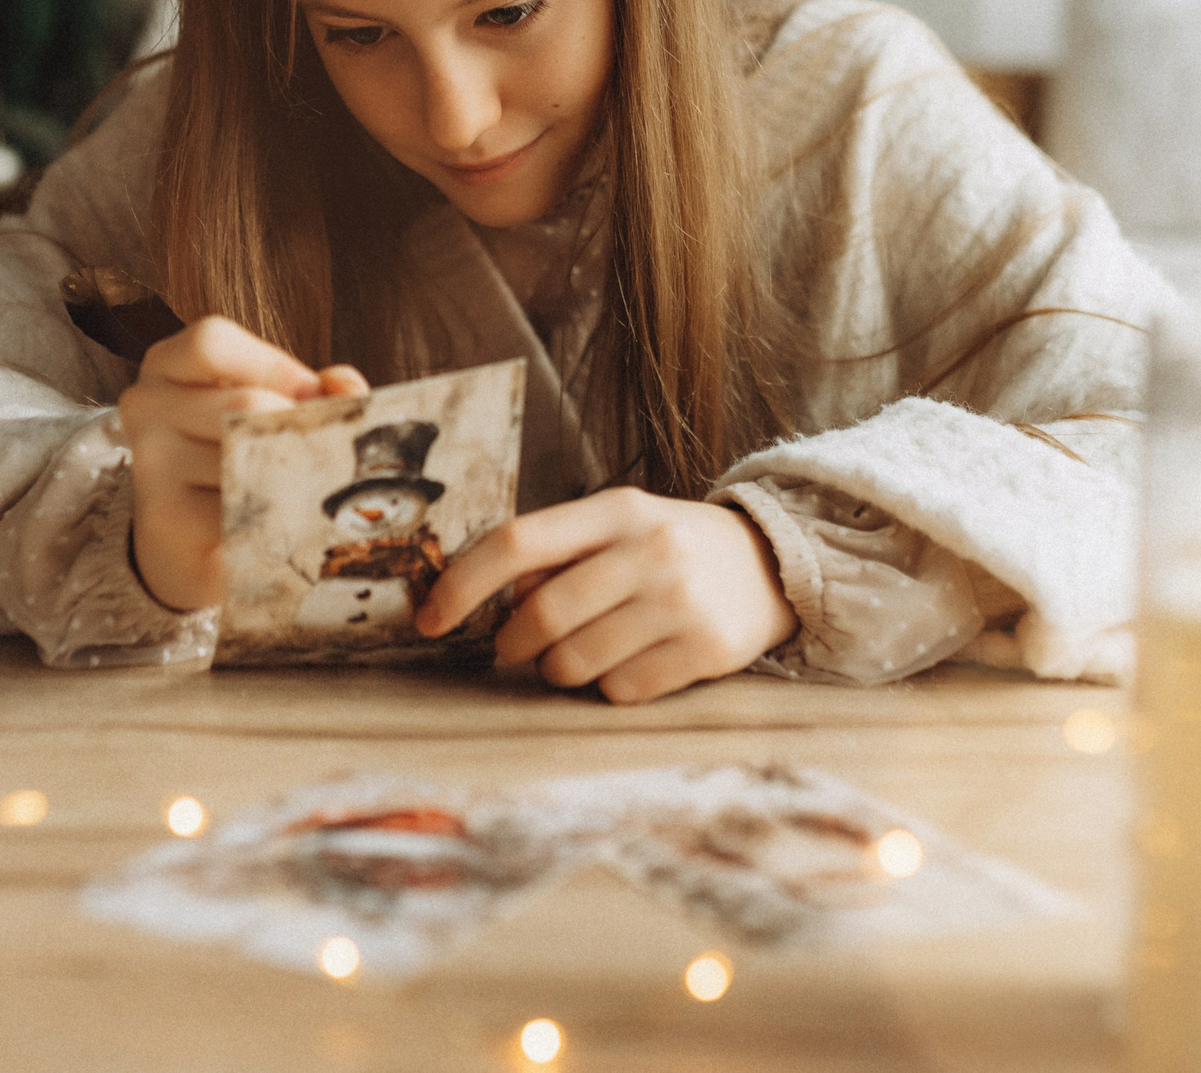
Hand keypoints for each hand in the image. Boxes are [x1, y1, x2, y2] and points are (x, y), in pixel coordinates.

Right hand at [120, 316, 365, 610]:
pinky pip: (240, 511)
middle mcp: (145, 406)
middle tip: (322, 452)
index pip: (212, 343)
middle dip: (297, 429)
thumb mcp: (264, 400)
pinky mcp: (165, 521)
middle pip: (243, 403)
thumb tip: (347, 385)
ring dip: (291, 478)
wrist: (184, 537)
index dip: (275, 366)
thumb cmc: (235, 451)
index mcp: (166, 364)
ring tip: (300, 490)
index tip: (310, 395)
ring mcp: (149, 465)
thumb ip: (309, 388)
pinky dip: (272, 518)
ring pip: (248, 461)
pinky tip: (279, 522)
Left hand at [416, 488, 795, 704]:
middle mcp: (649, 549)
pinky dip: (608, 686)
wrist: (771, 565)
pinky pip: (620, 690)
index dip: (461, 584)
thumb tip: (488, 599)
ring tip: (575, 654)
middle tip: (512, 648)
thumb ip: (556, 552)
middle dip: (512, 643)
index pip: (516, 542)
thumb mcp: (616, 525)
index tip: (428, 620)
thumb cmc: (667, 548)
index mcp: (615, 509)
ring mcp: (680, 601)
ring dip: (557, 670)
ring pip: (575, 662)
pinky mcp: (705, 650)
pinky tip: (629, 662)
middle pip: (541, 615)